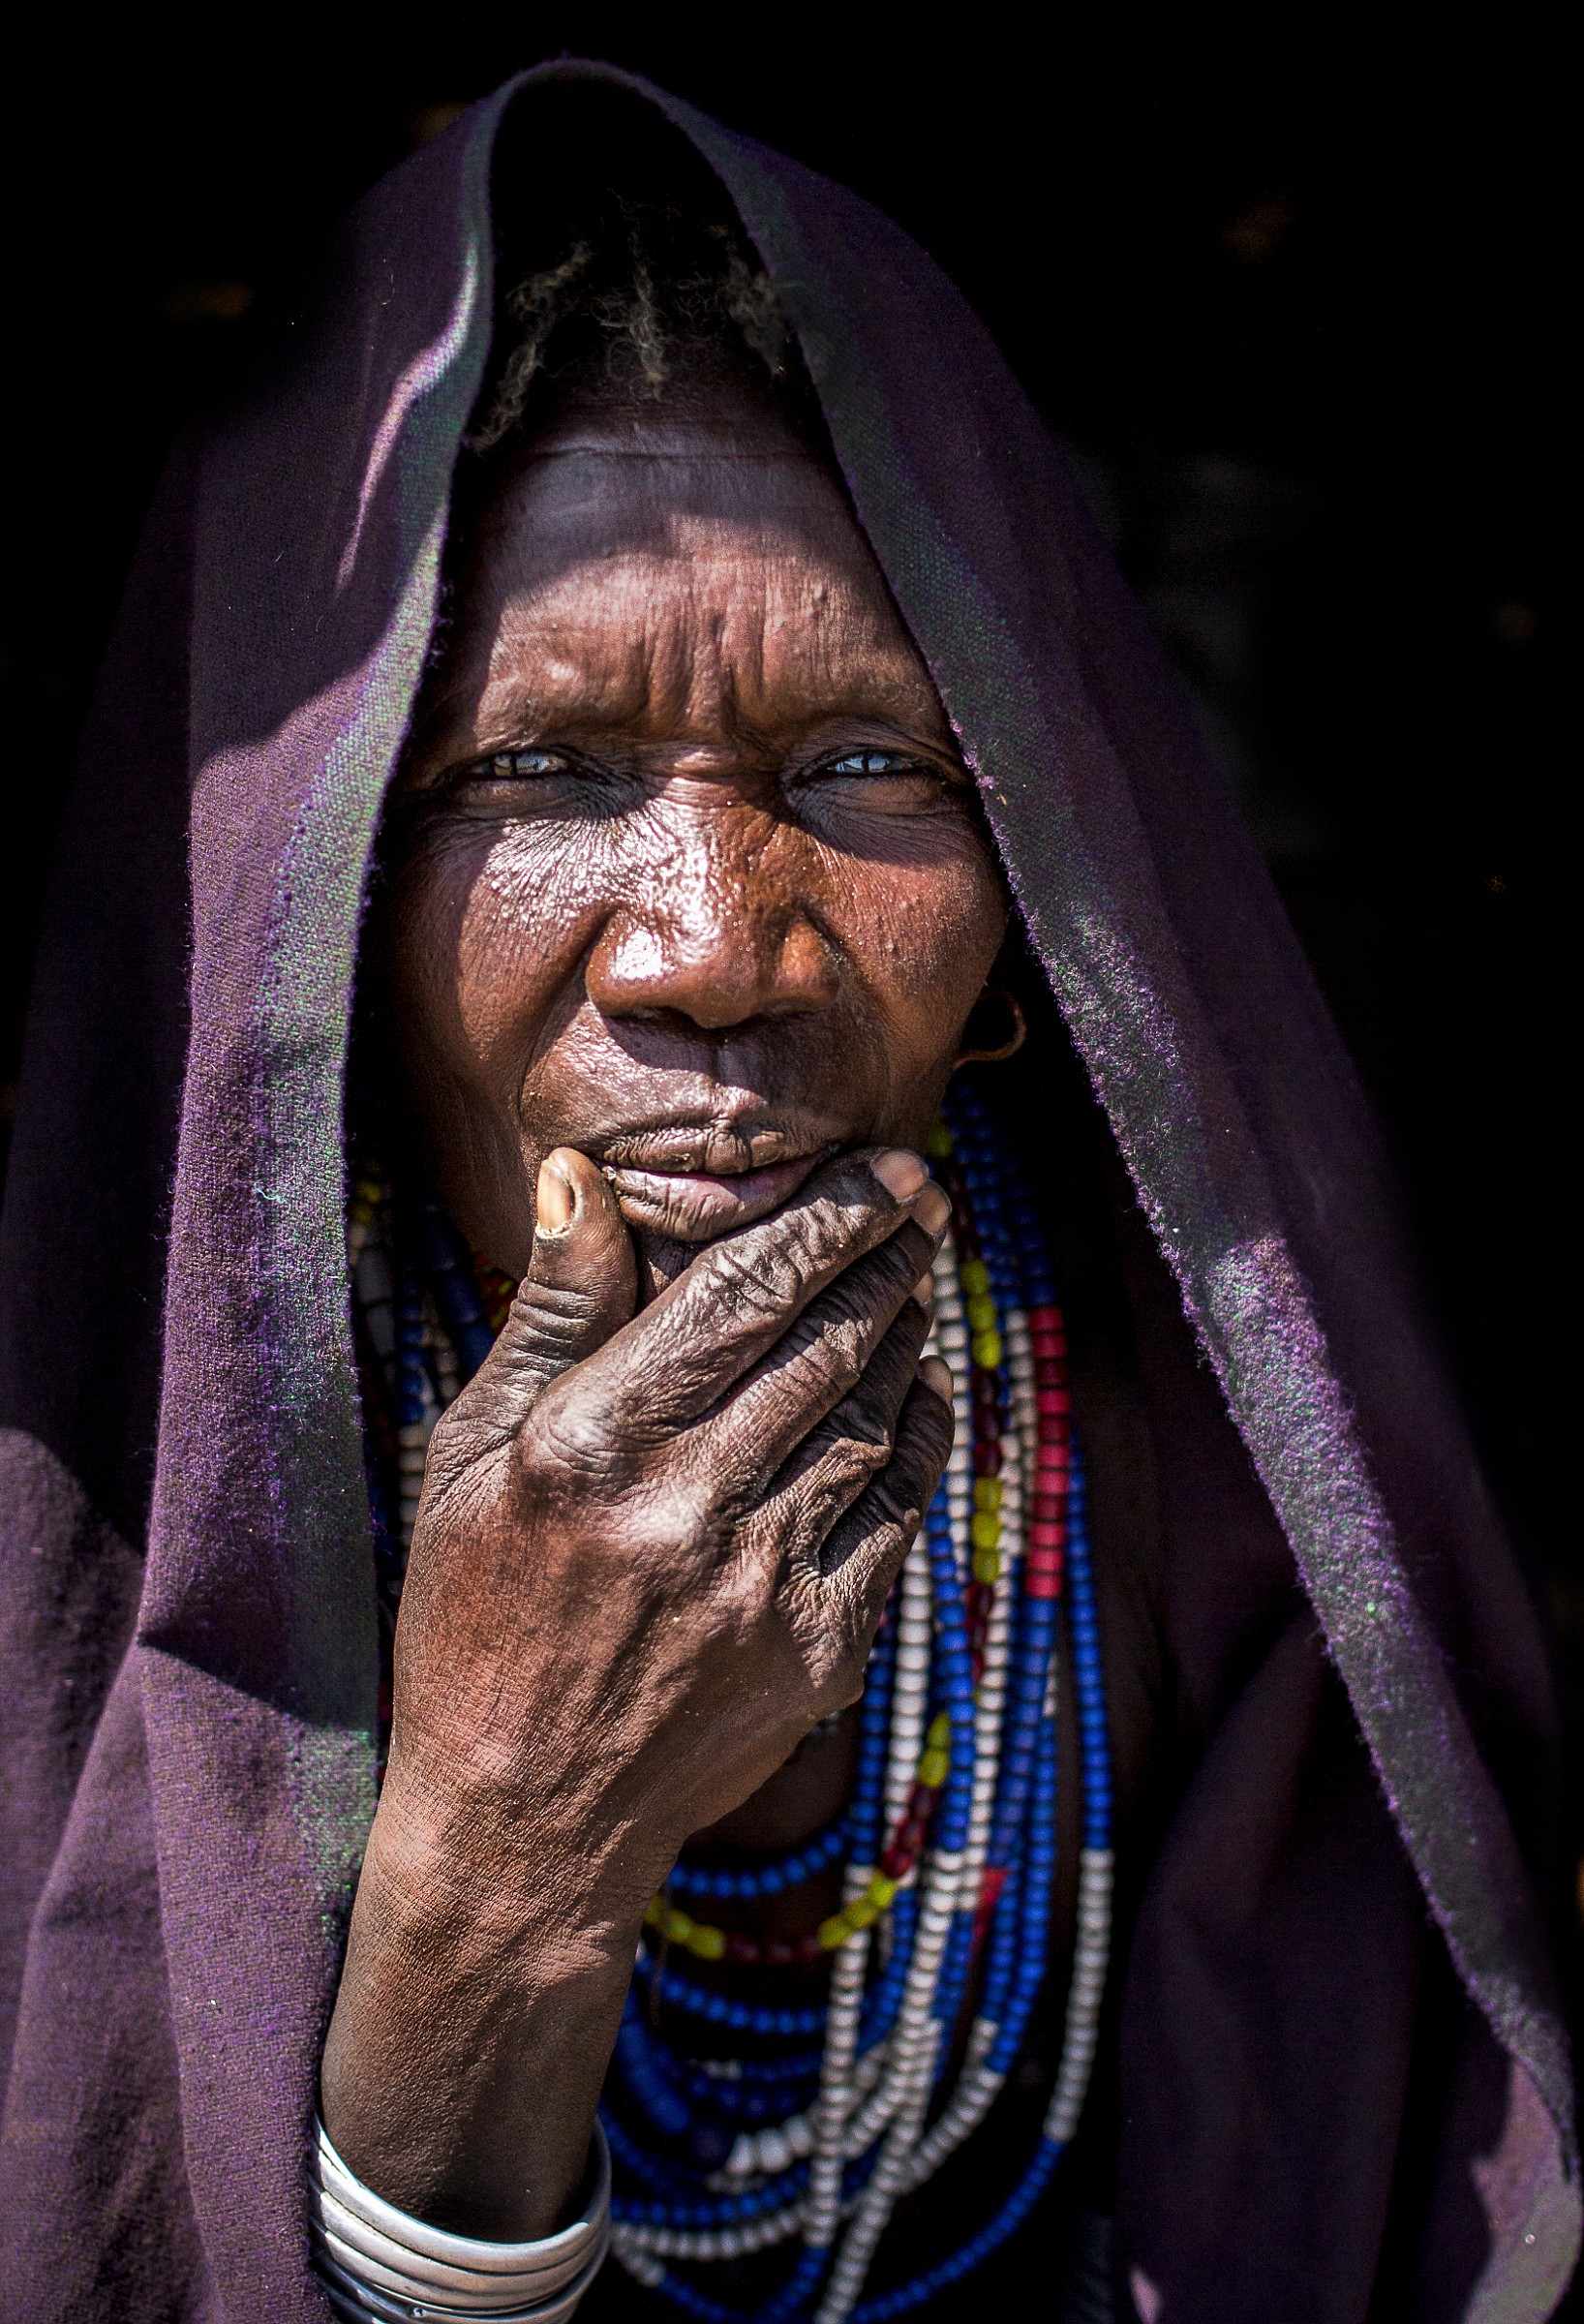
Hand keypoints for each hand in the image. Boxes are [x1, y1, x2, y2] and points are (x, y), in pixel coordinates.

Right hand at [321, 1145, 952, 2237]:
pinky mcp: (819, 1651)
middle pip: (827, 1342)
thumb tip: (582, 1174)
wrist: (524, 1820)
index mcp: (591, 1444)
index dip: (830, 1217)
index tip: (885, 1169)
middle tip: (926, 1200)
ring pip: (873, 1418)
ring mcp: (763, 1584)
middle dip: (890, 1256)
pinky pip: (897, 1514)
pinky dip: (916, 1439)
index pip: (744, 1291)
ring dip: (909, 1335)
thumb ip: (547, 1312)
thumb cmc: (475, 1617)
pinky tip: (917, 1394)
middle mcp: (687, 1506)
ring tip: (920, 1280)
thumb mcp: (469, 1456)